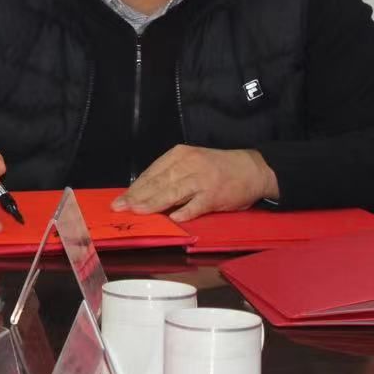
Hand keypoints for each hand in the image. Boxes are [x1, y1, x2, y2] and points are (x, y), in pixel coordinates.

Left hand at [113, 145, 276, 221]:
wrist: (252, 168)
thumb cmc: (217, 167)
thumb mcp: (192, 162)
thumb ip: (171, 174)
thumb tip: (144, 193)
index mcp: (180, 155)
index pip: (152, 172)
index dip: (135, 187)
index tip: (120, 199)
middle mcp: (189, 165)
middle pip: (158, 182)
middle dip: (137, 196)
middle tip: (120, 207)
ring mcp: (202, 180)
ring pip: (173, 192)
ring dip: (154, 203)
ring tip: (138, 211)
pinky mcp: (215, 195)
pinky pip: (196, 205)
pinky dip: (184, 212)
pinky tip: (172, 219)